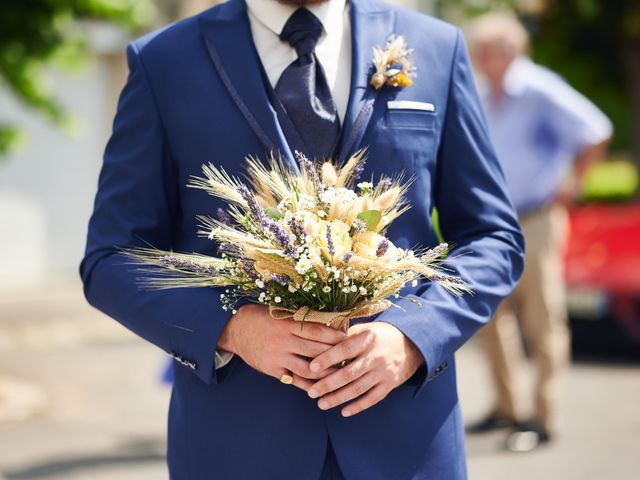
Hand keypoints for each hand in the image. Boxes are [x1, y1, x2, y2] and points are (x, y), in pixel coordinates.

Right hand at [218, 304, 345, 390]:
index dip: (335, 336)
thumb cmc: (263, 318)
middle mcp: (284, 341)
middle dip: (335, 356)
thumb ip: (301, 319)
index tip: (348, 339)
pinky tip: (321, 386)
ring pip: (308, 369)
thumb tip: (329, 323)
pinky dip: (309, 384)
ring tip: (340, 374)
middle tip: (350, 358)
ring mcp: (278, 357)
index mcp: (288, 324)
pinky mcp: (272, 369)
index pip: (317, 331)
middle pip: (316, 351)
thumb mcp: (281, 313)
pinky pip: (294, 379)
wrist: (235, 330)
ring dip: (326, 374)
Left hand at [306, 322, 423, 416]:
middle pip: (349, 373)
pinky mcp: (390, 384)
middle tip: (311, 392)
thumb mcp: (366, 328)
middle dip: (328, 384)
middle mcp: (376, 356)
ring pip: (358, 388)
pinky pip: (372, 398)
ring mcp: (384, 372)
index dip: (327, 358)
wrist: (412, 344)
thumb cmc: (381, 335)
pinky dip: (358, 406)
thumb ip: (346, 334)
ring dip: (338, 398)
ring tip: (321, 404)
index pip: (344, 349)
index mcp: (367, 339)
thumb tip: (320, 338)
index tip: (311, 367)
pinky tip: (344, 412)